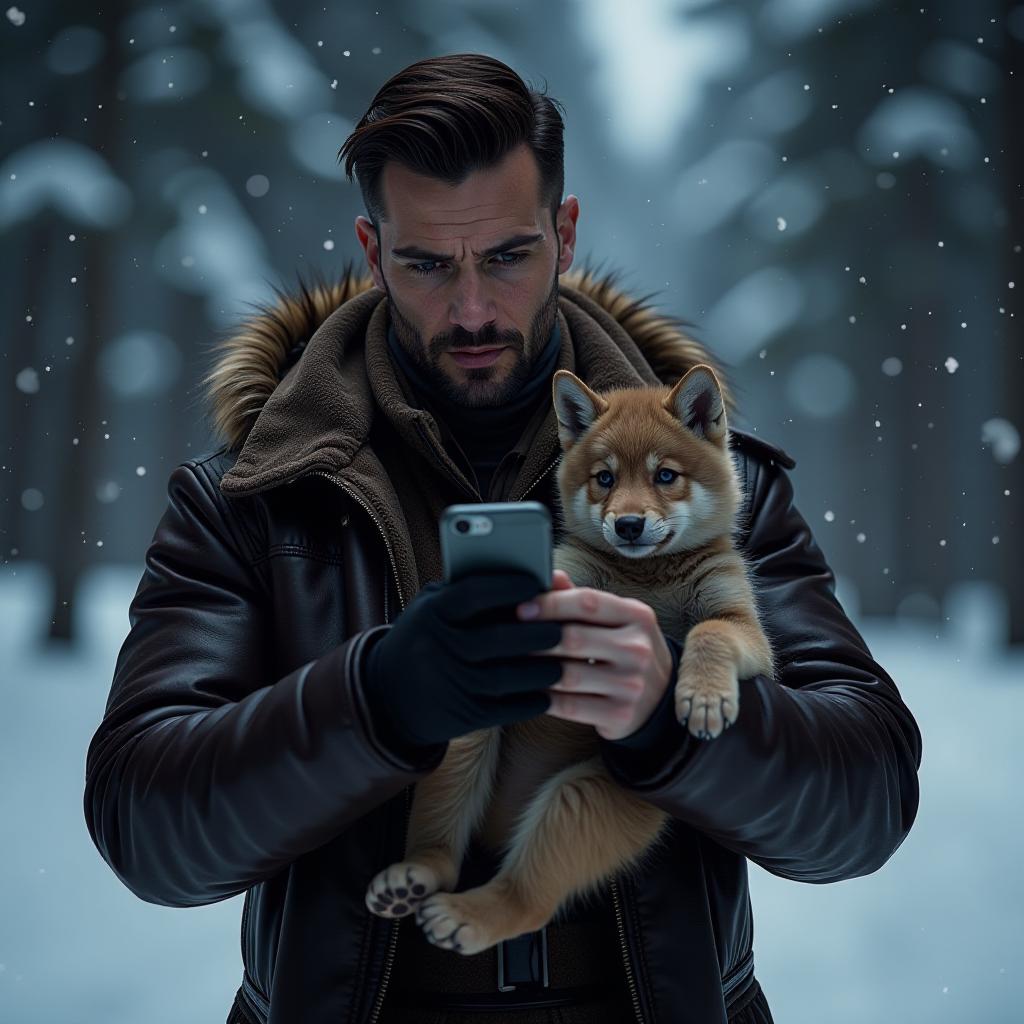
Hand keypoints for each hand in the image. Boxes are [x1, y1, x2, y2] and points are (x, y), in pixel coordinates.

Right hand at [362, 571, 562, 748]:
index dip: (509, 587)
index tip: (539, 582)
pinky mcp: (463, 715)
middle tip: (564, 629)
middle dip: (537, 633)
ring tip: (562, 662)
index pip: (474, 594)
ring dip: (541, 671)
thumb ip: (477, 588)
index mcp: (432, 614)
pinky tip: (547, 692)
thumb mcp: (436, 606)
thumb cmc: (426, 637)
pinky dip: (531, 701)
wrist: (388, 695)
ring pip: (506, 677)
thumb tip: (536, 579)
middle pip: (497, 639)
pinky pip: (505, 709)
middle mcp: (439, 649)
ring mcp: (451, 684)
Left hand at [517, 570, 674, 740]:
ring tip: (509, 663)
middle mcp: (638, 648)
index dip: (550, 603)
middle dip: (534, 638)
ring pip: (567, 675)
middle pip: (574, 638)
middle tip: (505, 638)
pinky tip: (527, 690)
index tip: (520, 608)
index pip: (587, 602)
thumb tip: (551, 574)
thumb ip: (580, 599)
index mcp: (637, 616)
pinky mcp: (619, 714)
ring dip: (533, 669)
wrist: (657, 698)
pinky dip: (542, 698)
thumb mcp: (614, 620)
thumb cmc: (624, 648)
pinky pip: (569, 705)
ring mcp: (631, 684)